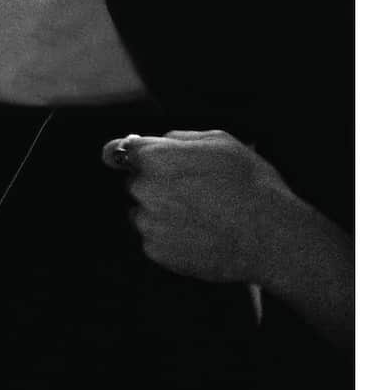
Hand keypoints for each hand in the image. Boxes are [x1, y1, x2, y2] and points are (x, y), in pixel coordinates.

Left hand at [102, 128, 292, 283]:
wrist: (271, 237)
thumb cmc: (251, 185)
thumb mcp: (221, 142)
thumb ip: (179, 138)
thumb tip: (159, 141)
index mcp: (155, 157)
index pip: (118, 151)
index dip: (126, 155)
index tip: (120, 160)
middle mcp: (144, 189)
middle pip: (136, 183)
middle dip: (156, 185)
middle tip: (193, 193)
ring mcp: (148, 223)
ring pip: (144, 213)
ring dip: (162, 213)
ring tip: (201, 216)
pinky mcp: (156, 251)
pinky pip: (154, 238)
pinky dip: (170, 237)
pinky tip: (200, 234)